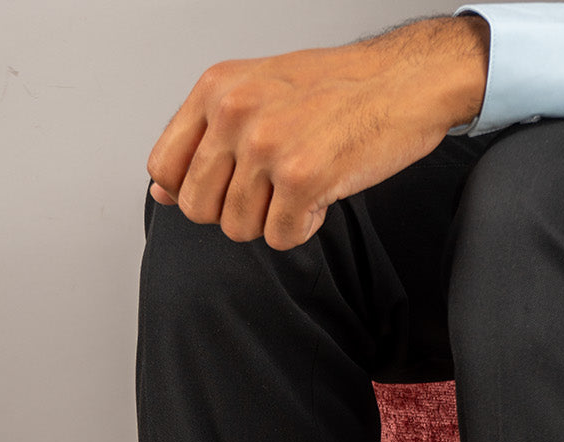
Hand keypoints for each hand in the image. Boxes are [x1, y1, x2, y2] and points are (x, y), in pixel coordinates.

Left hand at [147, 17, 488, 250]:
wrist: (401, 82)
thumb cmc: (334, 90)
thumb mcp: (255, 94)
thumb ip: (206, 138)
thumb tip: (161, 191)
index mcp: (216, 89)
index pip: (163, 168)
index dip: (191, 192)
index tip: (225, 187)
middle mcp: (234, 112)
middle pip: (198, 209)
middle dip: (234, 212)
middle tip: (269, 190)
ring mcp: (267, 145)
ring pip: (238, 229)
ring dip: (272, 220)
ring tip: (301, 185)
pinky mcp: (302, 177)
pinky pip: (279, 238)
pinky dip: (303, 227)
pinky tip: (322, 194)